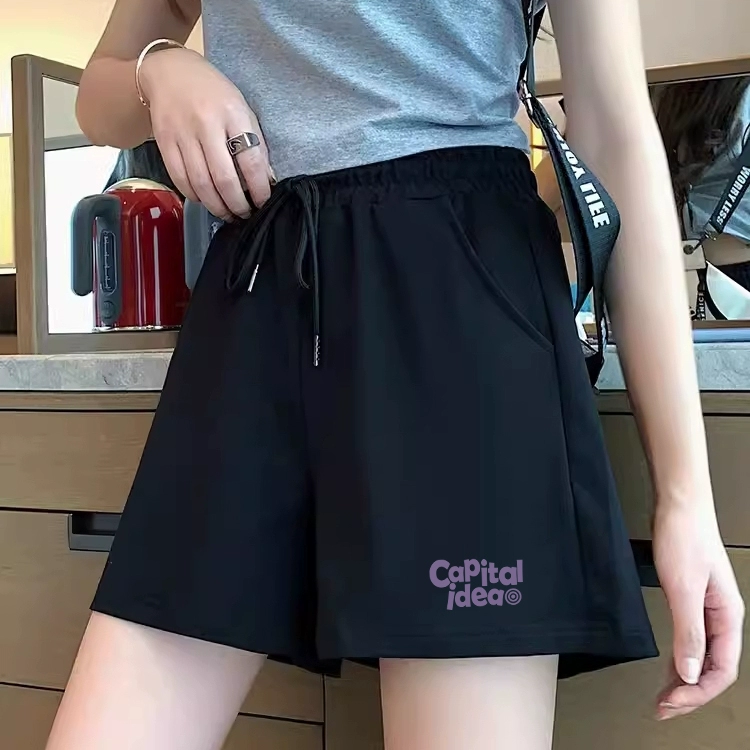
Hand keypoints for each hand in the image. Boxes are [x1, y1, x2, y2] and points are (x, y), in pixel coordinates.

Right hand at [139, 47, 273, 219]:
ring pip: (202, 184)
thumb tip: (266, 178)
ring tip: (228, 214)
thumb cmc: (212, 91)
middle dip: (238, 204)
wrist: (168, 70)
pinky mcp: (164, 143)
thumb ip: (254, 141)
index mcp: (232, 113)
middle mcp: (206, 124)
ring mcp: (182, 134)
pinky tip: (206, 200)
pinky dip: (195, 196)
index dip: (260, 188)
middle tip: (246, 214)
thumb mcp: (241, 107)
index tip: (264, 201)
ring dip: (217, 206)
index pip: (250, 160)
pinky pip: (181, 179)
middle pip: (224, 178)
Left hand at [652, 502, 744, 719]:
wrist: (677, 505)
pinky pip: (691, 639)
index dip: (696, 692)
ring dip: (683, 679)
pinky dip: (679, 658)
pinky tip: (669, 667)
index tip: (671, 702)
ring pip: (701, 656)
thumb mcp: (683, 588)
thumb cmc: (684, 536)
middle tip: (664, 708)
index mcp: (728, 616)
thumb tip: (689, 672)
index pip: (721, 670)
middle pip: (712, 668)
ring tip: (664, 697)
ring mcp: (707, 608)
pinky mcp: (691, 599)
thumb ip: (688, 632)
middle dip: (689, 693)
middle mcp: (721, 616)